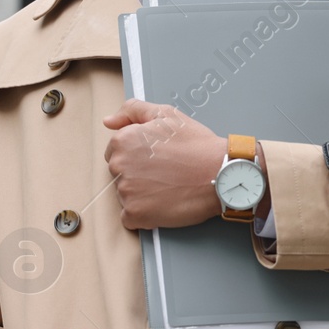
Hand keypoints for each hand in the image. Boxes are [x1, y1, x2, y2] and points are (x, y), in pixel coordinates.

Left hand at [101, 99, 223, 229]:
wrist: (220, 174)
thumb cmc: (197, 145)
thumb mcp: (166, 115)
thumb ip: (132, 111)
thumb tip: (108, 121)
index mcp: (122, 141)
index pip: (117, 153)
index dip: (138, 156)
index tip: (157, 159)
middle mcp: (119, 166)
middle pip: (119, 175)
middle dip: (138, 175)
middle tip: (166, 172)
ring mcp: (125, 192)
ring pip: (125, 196)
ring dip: (142, 194)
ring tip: (168, 186)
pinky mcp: (135, 214)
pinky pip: (130, 218)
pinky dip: (144, 214)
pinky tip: (163, 203)